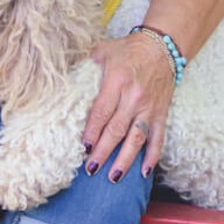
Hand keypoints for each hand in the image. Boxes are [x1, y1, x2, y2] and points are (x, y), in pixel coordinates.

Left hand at [81, 33, 174, 182]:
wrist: (162, 46)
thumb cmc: (128, 50)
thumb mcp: (102, 50)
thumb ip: (84, 64)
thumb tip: (61, 77)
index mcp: (116, 80)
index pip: (102, 111)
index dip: (92, 131)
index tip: (83, 147)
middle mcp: (134, 96)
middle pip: (117, 129)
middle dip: (103, 151)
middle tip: (90, 168)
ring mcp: (149, 107)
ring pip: (137, 138)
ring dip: (125, 159)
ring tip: (113, 177)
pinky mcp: (161, 113)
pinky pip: (158, 138)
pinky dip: (153, 156)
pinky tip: (144, 172)